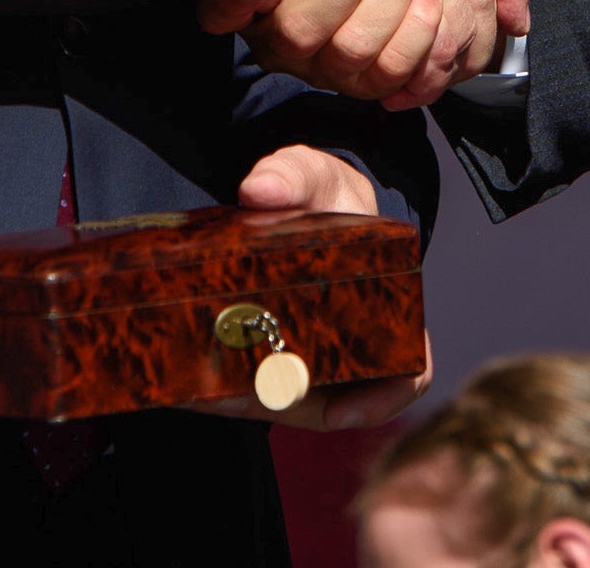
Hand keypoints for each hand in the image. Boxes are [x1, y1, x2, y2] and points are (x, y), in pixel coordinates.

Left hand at [177, 147, 430, 429]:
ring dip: (239, 400)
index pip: (407, 374)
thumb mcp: (314, 176)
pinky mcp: (262, 360)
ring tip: (197, 390)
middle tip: (234, 396)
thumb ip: (291, 175)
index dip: (380, 401)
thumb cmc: (322, 196)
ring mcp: (305, 361)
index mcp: (388, 310)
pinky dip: (215, 391)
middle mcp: (350, 349)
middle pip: (326, 401)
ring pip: (278, 401)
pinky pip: (243, 389)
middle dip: (279, 401)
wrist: (291, 203)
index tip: (339, 413)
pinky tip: (181, 384)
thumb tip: (259, 190)